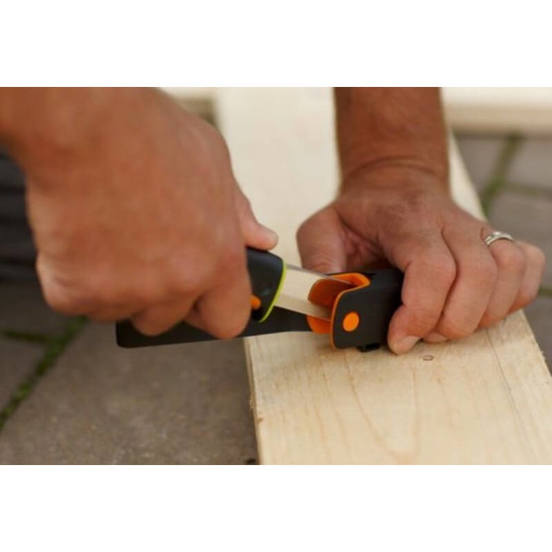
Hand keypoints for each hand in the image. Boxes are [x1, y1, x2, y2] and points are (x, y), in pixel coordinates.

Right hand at [7, 88, 276, 336]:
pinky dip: (69, 276)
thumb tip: (261, 240)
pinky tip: (75, 235)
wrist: (86, 119)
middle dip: (154, 295)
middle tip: (140, 252)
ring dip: (110, 285)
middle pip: (166, 320)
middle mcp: (178, 284)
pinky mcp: (76, 291)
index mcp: (219, 261)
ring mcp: (127, 292)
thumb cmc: (153, 134)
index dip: (211, 311)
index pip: (227, 320)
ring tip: (105, 233)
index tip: (199, 301)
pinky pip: (74, 301)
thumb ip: (238, 214)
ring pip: (118, 310)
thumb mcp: (215, 165)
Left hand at [297, 166, 544, 353]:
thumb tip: (325, 304)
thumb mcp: (321, 229)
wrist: (394, 182)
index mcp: (406, 220)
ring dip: (481, 315)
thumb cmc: (359, 213)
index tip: (399, 338)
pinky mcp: (496, 239)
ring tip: (446, 323)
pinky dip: (513, 297)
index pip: (432, 268)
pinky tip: (480, 306)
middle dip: (450, 323)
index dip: (421, 312)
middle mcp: (450, 222)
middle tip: (421, 334)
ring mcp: (478, 229)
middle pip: (477, 277)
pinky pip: (527, 268)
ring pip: (507, 274)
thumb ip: (318, 263)